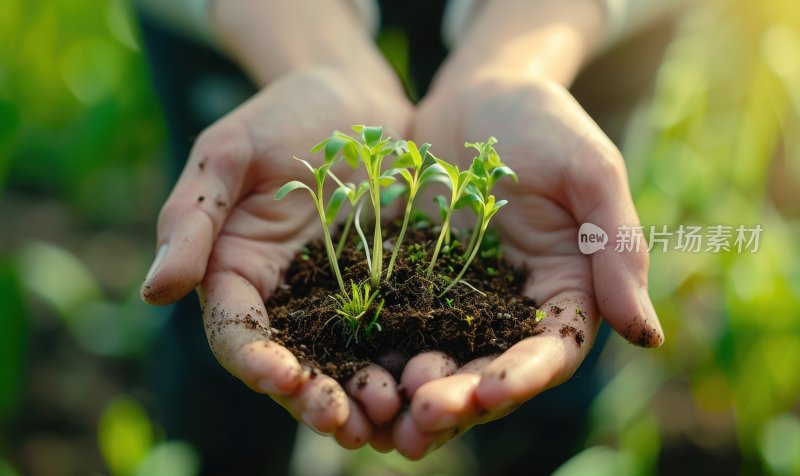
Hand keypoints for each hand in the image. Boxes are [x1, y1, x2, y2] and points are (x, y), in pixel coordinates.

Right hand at [140, 67, 411, 448]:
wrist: (357, 99)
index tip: (282, 378)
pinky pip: (398, 335)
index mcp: (238, 272)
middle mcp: (288, 298)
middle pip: (293, 363)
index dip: (255, 361)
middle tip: (340, 422)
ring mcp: (342, 298)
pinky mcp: (392, 290)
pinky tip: (428, 384)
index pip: (236, 331)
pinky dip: (408, 365)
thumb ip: (193, 217)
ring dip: (362, 398)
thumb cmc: (283, 115)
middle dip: (312, 397)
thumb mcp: (229, 152)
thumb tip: (154, 290)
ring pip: (347, 363)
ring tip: (387, 421)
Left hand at [391, 74, 663, 457]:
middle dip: (461, 399)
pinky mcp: (414, 285)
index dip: (523, 377)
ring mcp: (461, 301)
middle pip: (491, 370)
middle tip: (423, 415)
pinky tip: (355, 375)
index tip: (491, 392)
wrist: (478, 93)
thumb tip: (647, 336)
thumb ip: (617, 247)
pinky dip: (381, 356)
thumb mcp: (590, 170)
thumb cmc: (544, 121)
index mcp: (566, 290)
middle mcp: (514, 308)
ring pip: (442, 362)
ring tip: (386, 413)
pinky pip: (397, 328)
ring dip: (417, 394)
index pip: (550, 351)